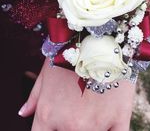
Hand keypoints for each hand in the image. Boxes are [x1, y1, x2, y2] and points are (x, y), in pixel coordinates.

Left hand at [19, 58, 135, 130]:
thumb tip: (24, 113)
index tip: (56, 124)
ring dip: (90, 127)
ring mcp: (95, 124)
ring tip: (92, 106)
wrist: (101, 33)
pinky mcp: (119, 118)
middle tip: (78, 109)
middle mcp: (69, 124)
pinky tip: (109, 123)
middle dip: (69, 126)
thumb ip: (35, 95)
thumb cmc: (71, 49)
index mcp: (48, 113)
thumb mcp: (48, 69)